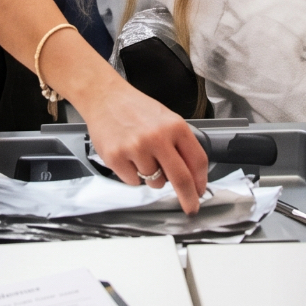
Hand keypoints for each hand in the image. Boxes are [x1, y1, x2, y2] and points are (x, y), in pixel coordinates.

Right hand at [72, 78, 208, 212]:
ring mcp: (136, 148)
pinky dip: (132, 175)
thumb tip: (192, 177)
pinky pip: (133, 182)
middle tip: (191, 208)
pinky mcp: (116, 157)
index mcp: (175, 126)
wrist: (105, 98)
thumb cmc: (136, 110)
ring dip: (152, 177)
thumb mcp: (167, 120)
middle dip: (188, 198)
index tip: (200, 193)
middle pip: (180, 178)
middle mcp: (157, 137)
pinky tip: (128, 156)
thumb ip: (181, 145)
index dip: (201, 181)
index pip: (197, 160)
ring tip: (141, 156)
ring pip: (155, 182)